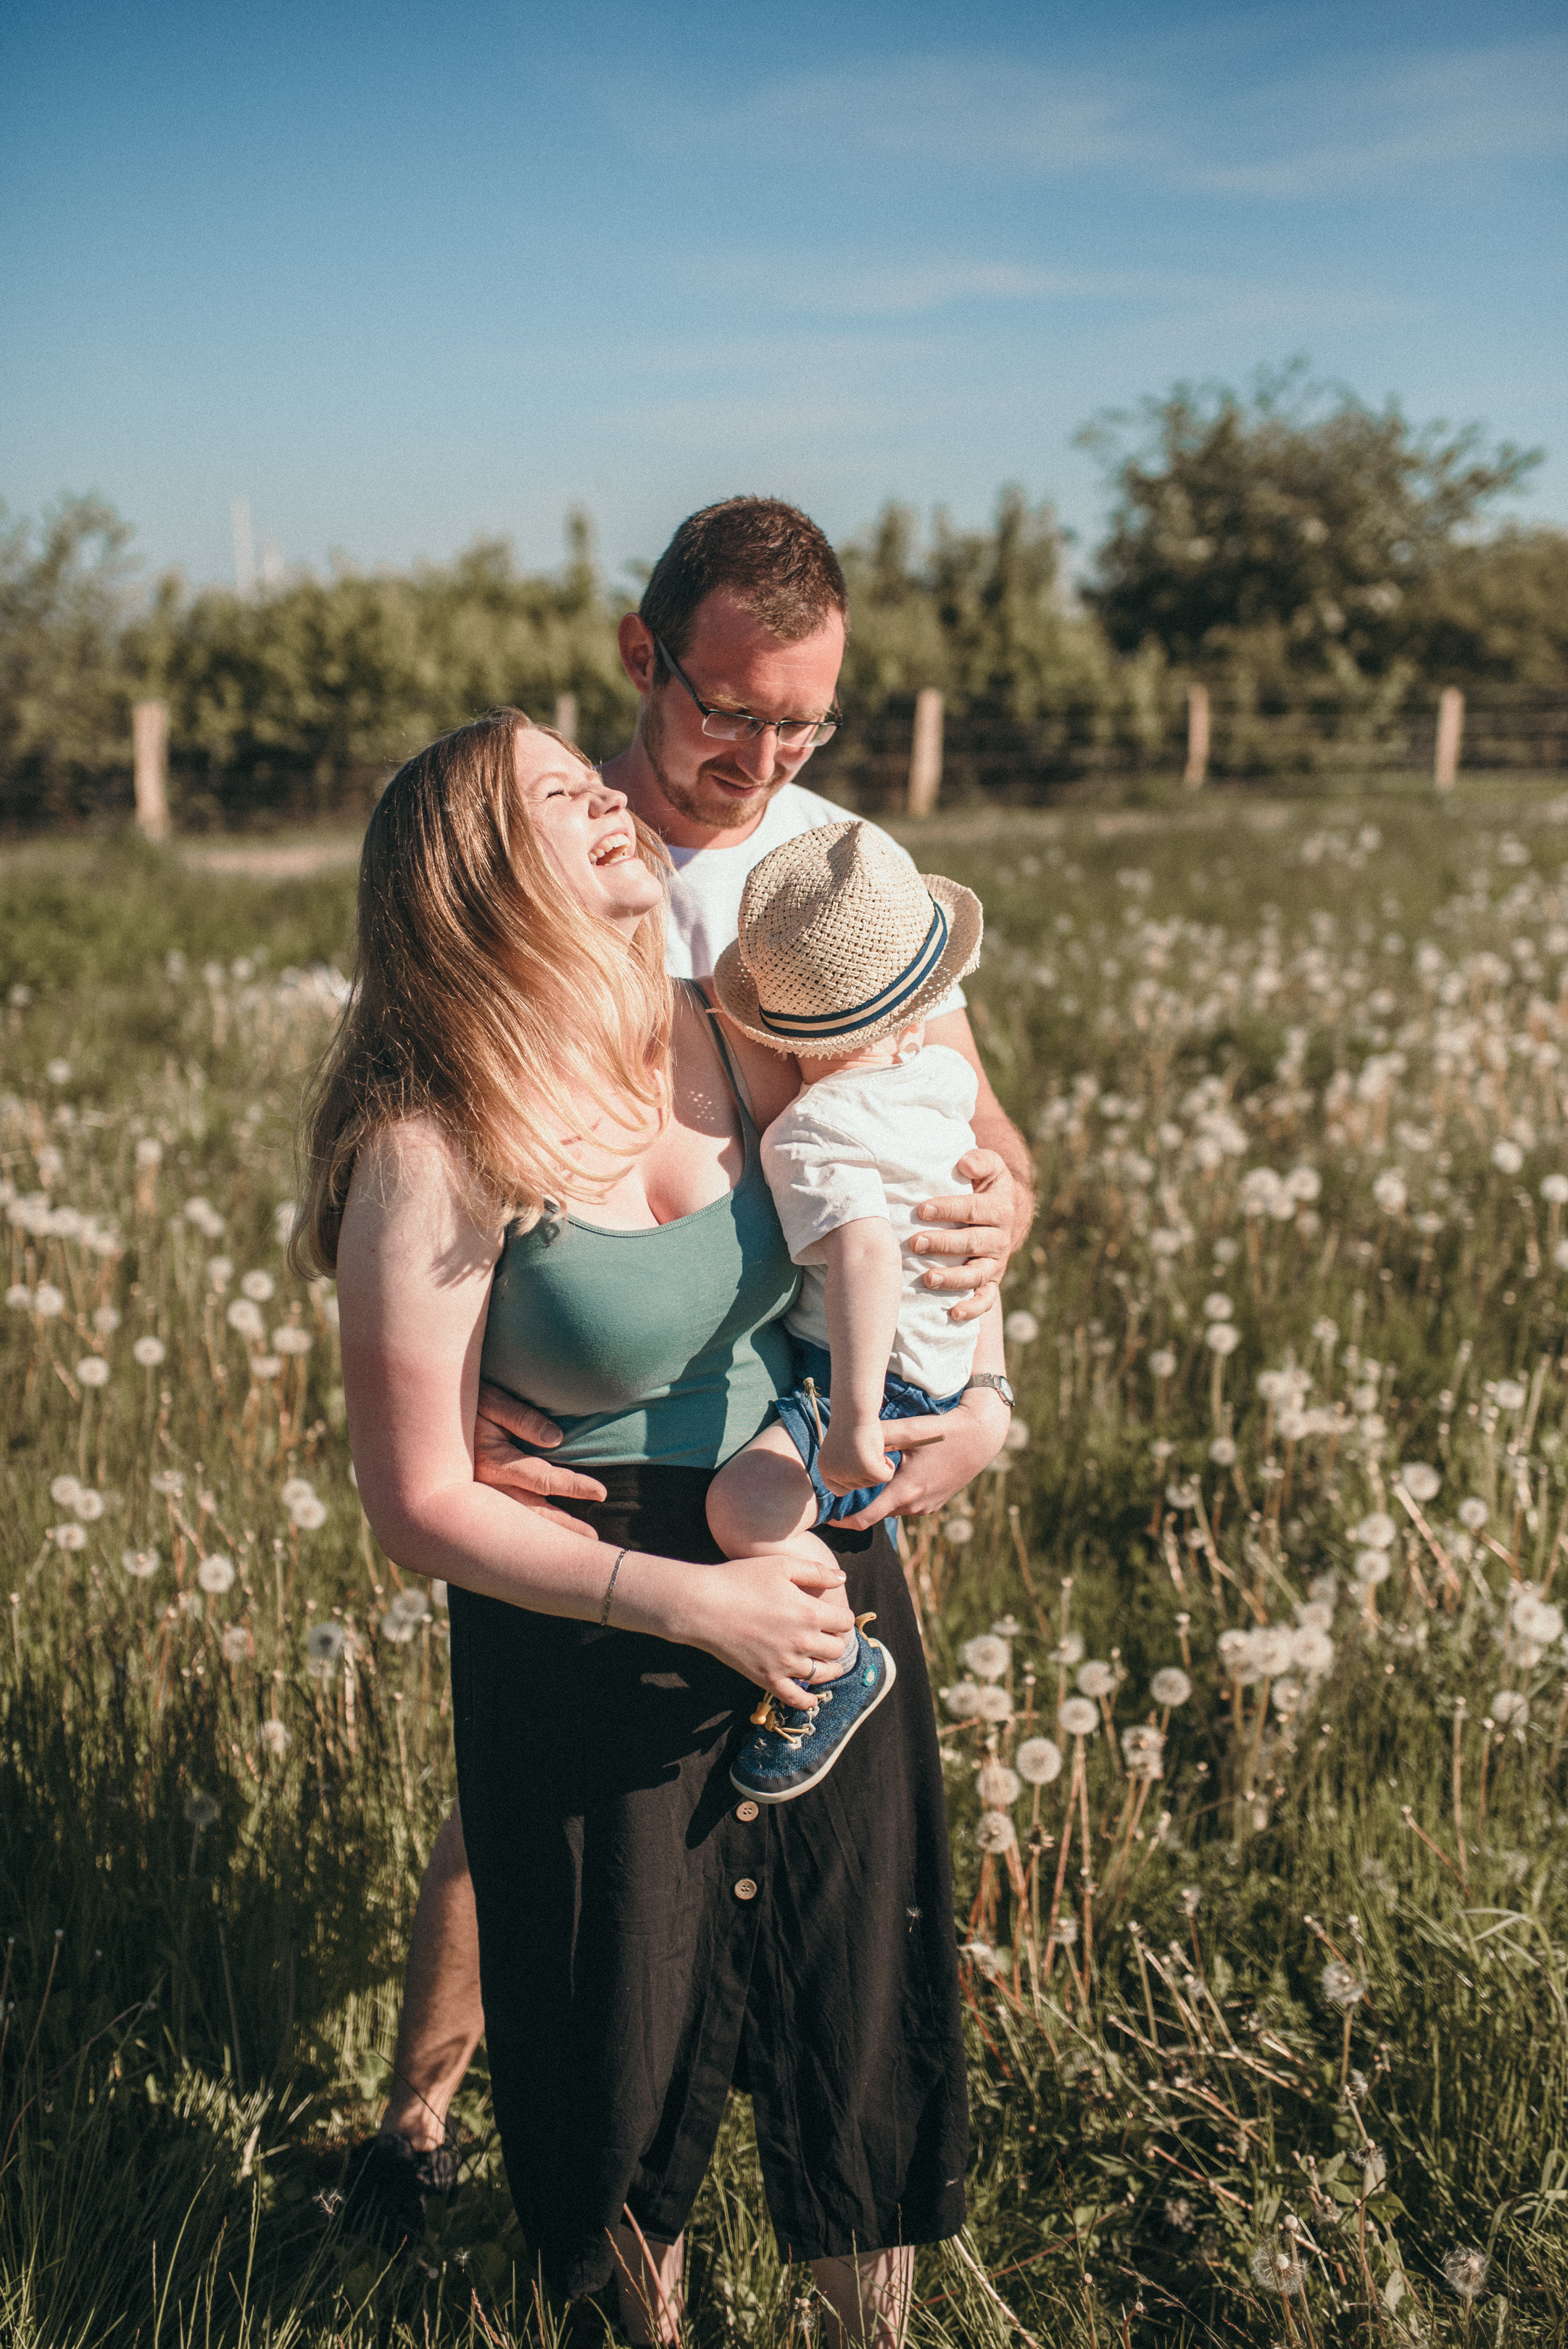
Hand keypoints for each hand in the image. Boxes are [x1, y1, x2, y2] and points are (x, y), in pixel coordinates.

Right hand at [473, 1380, 606, 1536]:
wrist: (422, 1414)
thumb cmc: (463, 1400)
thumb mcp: (491, 1400)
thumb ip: (522, 1418)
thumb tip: (556, 1439)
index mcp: (493, 1460)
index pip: (542, 1478)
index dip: (573, 1486)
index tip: (601, 1492)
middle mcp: (483, 1485)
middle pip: (531, 1512)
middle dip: (562, 1527)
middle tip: (592, 1539)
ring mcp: (474, 1496)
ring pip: (515, 1520)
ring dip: (545, 1534)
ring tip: (572, 1546)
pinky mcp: (469, 1498)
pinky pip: (500, 1518)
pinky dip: (522, 1529)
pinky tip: (537, 1536)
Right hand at [685, 1552, 853, 1708]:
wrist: (703, 1605)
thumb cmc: (740, 1580)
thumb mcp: (780, 1565)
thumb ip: (815, 1571)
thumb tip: (841, 1578)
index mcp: (809, 1613)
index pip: (845, 1622)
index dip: (843, 1618)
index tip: (836, 1616)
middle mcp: (802, 1642)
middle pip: (837, 1649)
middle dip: (838, 1641)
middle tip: (830, 1636)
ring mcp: (785, 1663)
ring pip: (823, 1674)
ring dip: (831, 1668)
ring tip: (827, 1662)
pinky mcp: (767, 1678)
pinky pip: (795, 1698)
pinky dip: (808, 1701)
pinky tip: (812, 1697)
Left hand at [818, 1416, 898, 1497]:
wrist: (855, 1408)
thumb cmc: (850, 1424)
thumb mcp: (840, 1449)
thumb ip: (844, 1467)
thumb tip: (855, 1484)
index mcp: (825, 1470)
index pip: (840, 1490)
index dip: (854, 1480)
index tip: (860, 1466)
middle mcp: (834, 1474)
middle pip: (860, 1486)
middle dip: (868, 1470)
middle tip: (865, 1448)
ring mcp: (850, 1473)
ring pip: (873, 1481)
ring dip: (878, 1466)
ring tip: (870, 1447)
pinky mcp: (867, 1468)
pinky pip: (885, 1476)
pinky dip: (888, 1466)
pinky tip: (882, 1452)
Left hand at [837, 1395, 1008, 1529]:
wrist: (981, 1437)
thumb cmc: (943, 1431)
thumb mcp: (908, 1429)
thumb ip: (877, 1435)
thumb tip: (848, 1438)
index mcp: (905, 1491)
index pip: (865, 1519)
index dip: (842, 1521)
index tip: (825, 1517)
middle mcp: (915, 1505)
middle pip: (877, 1512)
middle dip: (860, 1504)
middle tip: (843, 1488)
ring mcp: (927, 1507)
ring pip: (893, 1508)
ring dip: (880, 1498)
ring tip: (868, 1479)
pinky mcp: (935, 1504)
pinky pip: (908, 1505)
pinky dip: (897, 1495)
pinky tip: (896, 1476)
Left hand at [909, 1149, 1020, 1323]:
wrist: (1003, 1212)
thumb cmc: (985, 1185)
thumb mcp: (990, 1167)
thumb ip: (981, 1161)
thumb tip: (965, 1164)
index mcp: (1000, 1209)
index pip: (973, 1209)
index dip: (948, 1209)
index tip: (922, 1210)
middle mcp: (1000, 1238)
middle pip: (972, 1243)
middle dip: (943, 1244)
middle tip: (915, 1243)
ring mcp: (995, 1263)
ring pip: (977, 1274)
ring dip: (953, 1278)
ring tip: (928, 1279)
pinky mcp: (991, 1281)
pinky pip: (986, 1299)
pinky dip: (972, 1309)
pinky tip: (953, 1313)